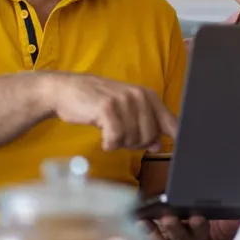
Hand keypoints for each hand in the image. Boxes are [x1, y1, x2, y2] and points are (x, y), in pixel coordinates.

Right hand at [43, 72, 177, 150]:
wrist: (67, 90)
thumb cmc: (98, 102)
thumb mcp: (126, 111)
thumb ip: (145, 126)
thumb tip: (158, 146)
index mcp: (148, 96)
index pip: (171, 122)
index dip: (172, 139)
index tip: (164, 149)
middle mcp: (139, 95)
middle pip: (150, 137)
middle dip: (136, 144)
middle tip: (121, 137)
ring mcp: (123, 100)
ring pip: (133, 139)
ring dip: (120, 143)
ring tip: (110, 133)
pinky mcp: (107, 108)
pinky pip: (116, 138)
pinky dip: (109, 144)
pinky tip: (104, 140)